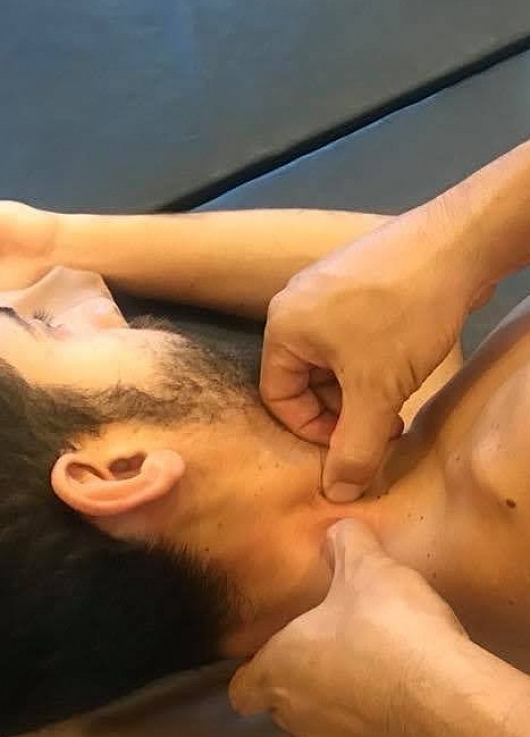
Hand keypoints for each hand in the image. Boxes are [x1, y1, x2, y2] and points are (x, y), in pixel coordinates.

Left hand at [229, 520, 470, 736]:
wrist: (451, 705)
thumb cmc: (390, 630)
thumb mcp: (368, 569)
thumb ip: (346, 544)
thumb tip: (336, 529)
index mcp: (280, 670)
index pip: (240, 690)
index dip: (251, 675)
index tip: (271, 659)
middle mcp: (297, 717)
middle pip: (282, 707)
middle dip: (300, 685)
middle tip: (331, 654)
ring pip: (322, 730)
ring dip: (338, 709)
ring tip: (372, 678)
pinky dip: (377, 732)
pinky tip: (405, 706)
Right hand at [260, 197, 492, 501]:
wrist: (459, 242)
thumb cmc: (405, 315)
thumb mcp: (377, 394)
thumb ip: (353, 449)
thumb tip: (337, 494)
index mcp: (281, 327)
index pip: (278, 398)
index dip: (314, 430)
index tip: (353, 442)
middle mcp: (293, 302)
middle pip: (304, 379)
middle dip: (342, 409)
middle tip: (381, 424)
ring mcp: (323, 284)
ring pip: (330, 357)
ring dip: (360, 387)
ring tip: (396, 397)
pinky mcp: (353, 275)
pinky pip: (348, 331)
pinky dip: (369, 357)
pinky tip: (403, 362)